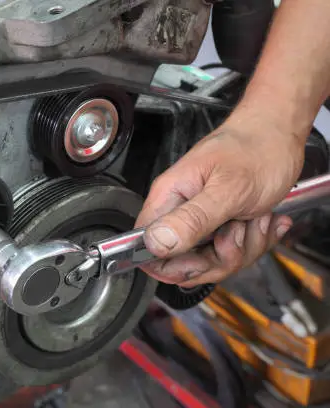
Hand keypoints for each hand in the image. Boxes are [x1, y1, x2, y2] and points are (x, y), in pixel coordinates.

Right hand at [135, 114, 304, 286]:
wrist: (280, 133)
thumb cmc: (255, 149)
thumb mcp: (227, 188)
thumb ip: (192, 219)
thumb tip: (155, 243)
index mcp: (169, 198)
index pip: (146, 248)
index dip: (171, 264)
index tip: (200, 259)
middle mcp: (179, 211)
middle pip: (182, 262)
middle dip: (218, 259)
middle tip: (237, 232)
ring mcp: (201, 220)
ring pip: (211, 261)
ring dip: (243, 248)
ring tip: (255, 219)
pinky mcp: (220, 225)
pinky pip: (231, 253)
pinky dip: (254, 242)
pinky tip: (263, 220)